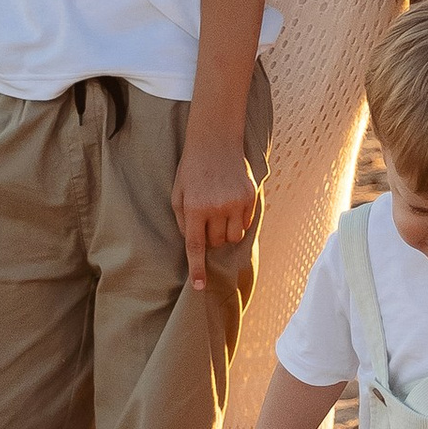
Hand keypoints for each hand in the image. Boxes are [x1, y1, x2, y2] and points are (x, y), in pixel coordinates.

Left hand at [172, 129, 261, 287]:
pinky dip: (238, 221)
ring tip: (219, 215)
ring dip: (225, 233)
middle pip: (216, 242)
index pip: (196, 246)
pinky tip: (231, 204)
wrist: (215, 141)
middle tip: (206, 220)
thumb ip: (183, 221)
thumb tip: (194, 244)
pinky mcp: (250, 196)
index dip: (197, 269)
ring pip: (234, 237)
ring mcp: (236, 202)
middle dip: (210, 238)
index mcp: (195, 208)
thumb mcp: (177, 193)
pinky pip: (245, 223)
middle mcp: (216, 207)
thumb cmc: (192, 169)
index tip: (200, 287)